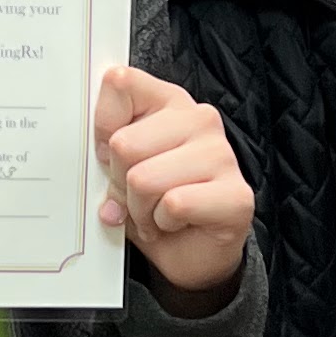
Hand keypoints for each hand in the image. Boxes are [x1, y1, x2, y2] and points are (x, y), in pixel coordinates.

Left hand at [94, 64, 252, 300]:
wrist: (191, 254)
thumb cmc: (154, 204)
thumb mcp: (118, 168)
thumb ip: (106, 145)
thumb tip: (99, 146)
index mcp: (169, 102)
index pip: (120, 83)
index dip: (102, 128)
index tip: (109, 153)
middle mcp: (200, 119)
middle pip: (124, 144)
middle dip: (119, 182)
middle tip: (136, 197)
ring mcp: (223, 155)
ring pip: (144, 179)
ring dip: (140, 209)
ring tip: (155, 213)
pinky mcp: (236, 194)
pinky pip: (174, 204)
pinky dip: (162, 223)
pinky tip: (174, 224)